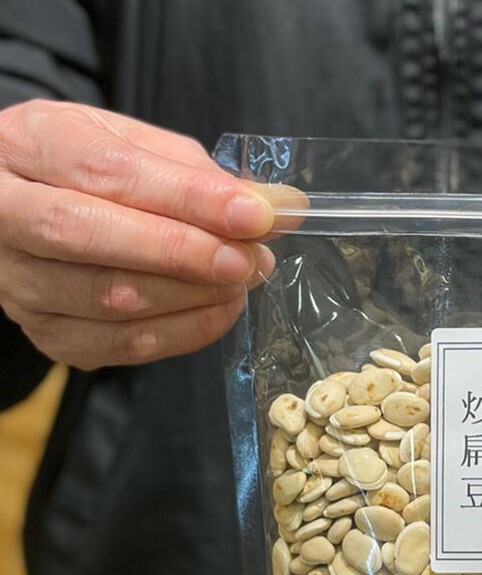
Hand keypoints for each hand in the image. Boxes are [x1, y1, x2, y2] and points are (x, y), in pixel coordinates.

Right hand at [0, 99, 280, 368]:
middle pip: (90, 236)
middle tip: (250, 258)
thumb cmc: (89, 171)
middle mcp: (5, 217)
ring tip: (244, 278)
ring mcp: (21, 285)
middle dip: (185, 252)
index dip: (188, 197)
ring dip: (194, 294)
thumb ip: (197, 173)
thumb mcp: (134, 145)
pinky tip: (222, 308)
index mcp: (26, 146)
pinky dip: (187, 331)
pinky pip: (126, 345)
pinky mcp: (50, 336)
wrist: (35, 212)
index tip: (255, 214)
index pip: (106, 171)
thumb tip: (278, 207)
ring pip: (111, 299)